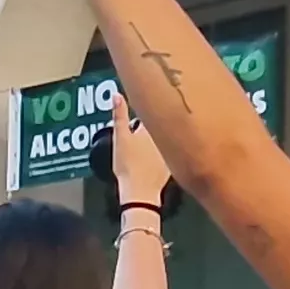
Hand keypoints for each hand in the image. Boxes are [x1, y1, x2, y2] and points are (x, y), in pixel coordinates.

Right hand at [105, 93, 168, 207]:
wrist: (140, 192)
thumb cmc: (128, 166)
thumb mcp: (119, 138)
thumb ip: (119, 116)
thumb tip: (117, 95)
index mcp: (153, 127)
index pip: (150, 113)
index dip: (143, 112)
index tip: (138, 114)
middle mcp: (167, 135)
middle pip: (159, 125)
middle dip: (151, 125)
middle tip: (139, 131)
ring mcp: (171, 151)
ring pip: (165, 139)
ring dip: (158, 139)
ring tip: (144, 147)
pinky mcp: (172, 164)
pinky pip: (169, 153)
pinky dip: (163, 153)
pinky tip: (152, 160)